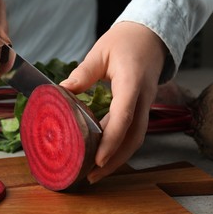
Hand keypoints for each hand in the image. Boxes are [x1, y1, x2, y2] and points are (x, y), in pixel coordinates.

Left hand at [60, 22, 166, 182]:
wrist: (151, 37)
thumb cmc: (126, 40)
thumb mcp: (100, 52)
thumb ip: (82, 73)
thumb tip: (62, 92)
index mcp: (132, 82)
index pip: (124, 116)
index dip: (112, 140)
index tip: (97, 160)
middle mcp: (143, 98)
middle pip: (134, 137)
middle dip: (115, 160)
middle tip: (92, 176)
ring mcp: (145, 104)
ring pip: (135, 138)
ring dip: (118, 158)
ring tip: (96, 172)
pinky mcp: (141, 108)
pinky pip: (133, 131)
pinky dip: (119, 146)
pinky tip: (104, 153)